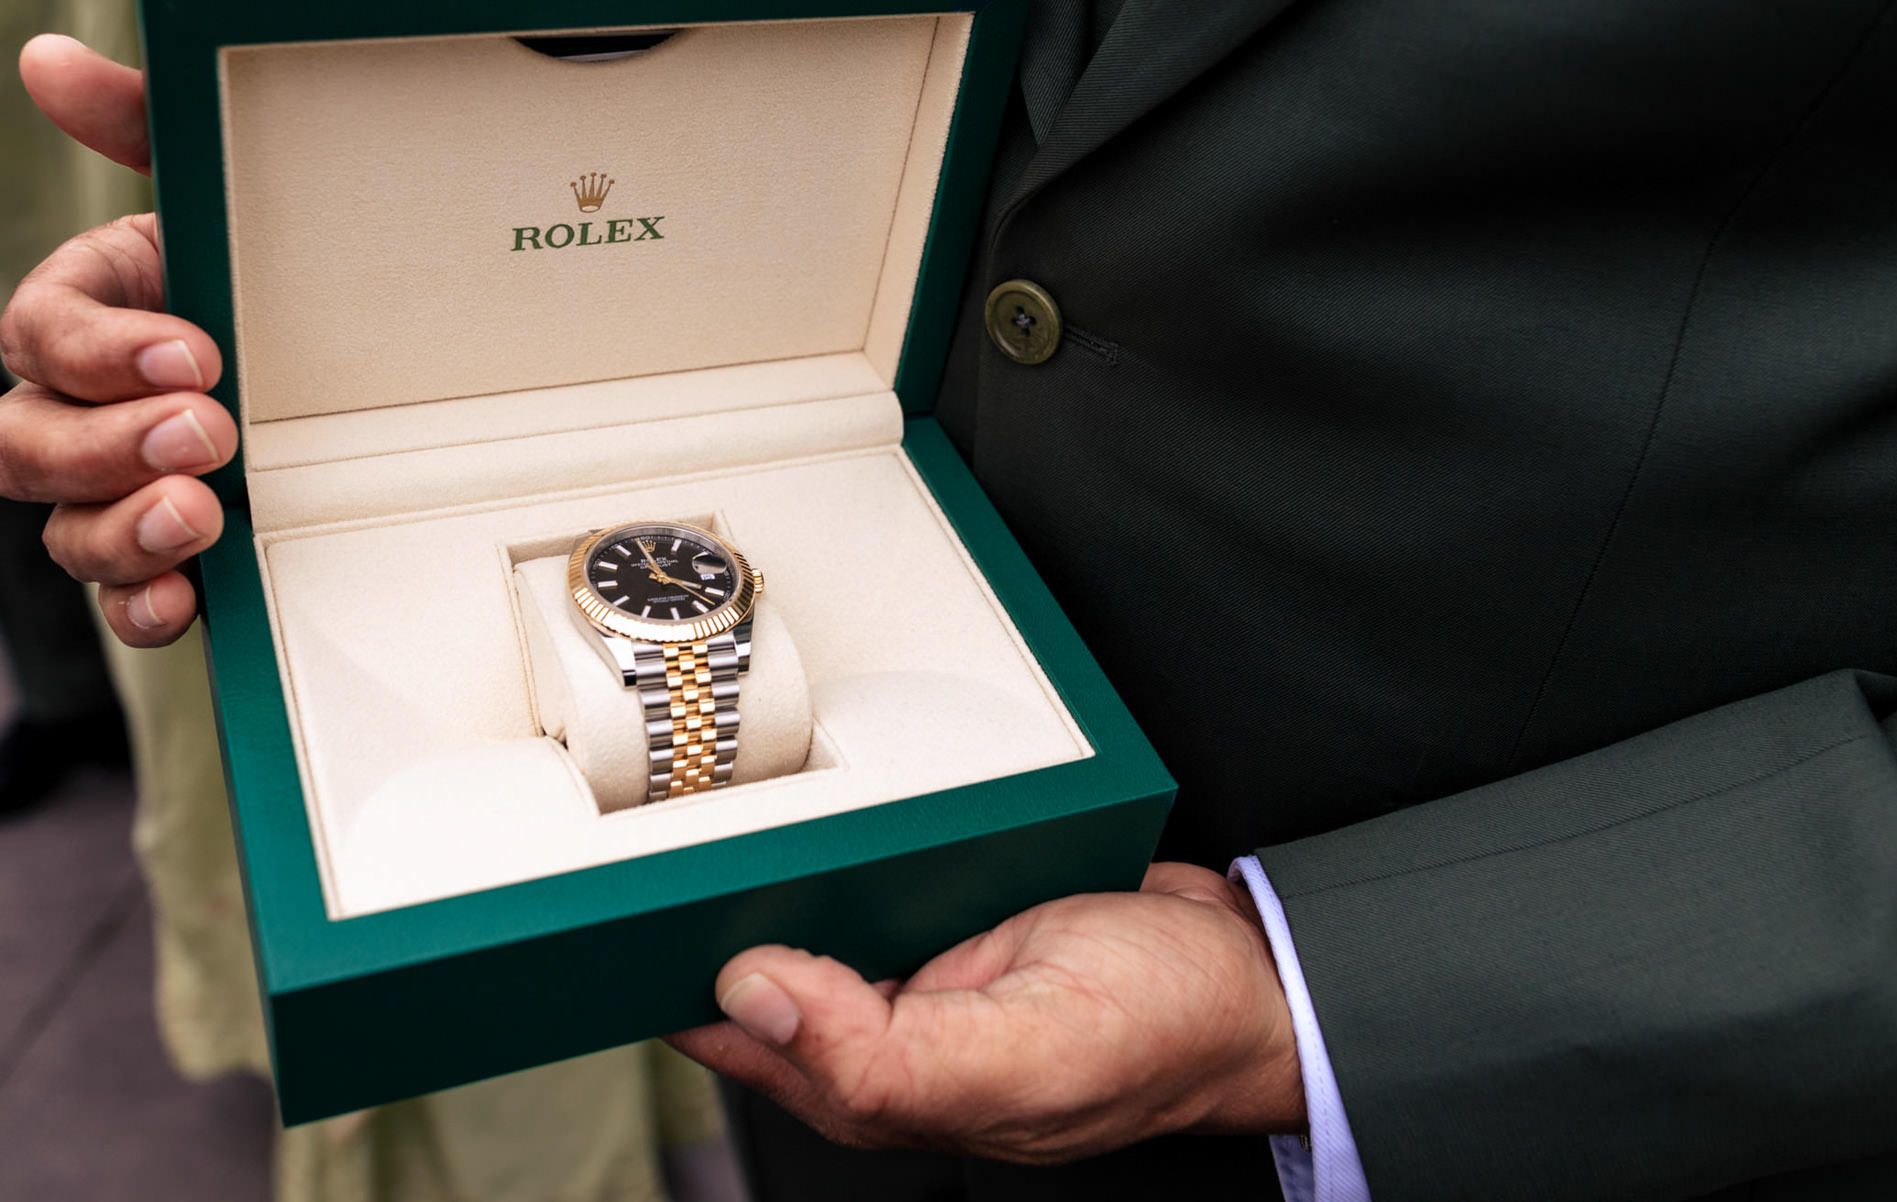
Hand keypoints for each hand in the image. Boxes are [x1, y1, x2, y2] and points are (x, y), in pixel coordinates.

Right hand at [0, 35, 236, 646]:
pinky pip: (123, 601)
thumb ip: (143, 121)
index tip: (197, 353)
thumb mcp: (227, 187)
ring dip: (122, 531)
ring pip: (65, 529)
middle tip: (207, 434)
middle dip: (105, 446)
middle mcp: (86, 407)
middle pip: (24, 444)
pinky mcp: (172, 557)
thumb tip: (45, 58)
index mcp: (93, 311)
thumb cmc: (276, 261)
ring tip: (204, 516)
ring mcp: (120, 491)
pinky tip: (188, 601)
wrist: (370, 349)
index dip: (100, 350)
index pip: (41, 333)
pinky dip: (144, 607)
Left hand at [667, 862, 1304, 1162]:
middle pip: (762, 974)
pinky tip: (837, 808)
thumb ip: (884, 1052)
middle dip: (713, 912)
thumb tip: (749, 995)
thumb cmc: (1165, 1031)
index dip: (683, 977)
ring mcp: (926, 970)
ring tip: (730, 807)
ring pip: (814, 914)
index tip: (639, 905)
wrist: (1257, 977)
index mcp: (891, 1090)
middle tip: (670, 830)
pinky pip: (880, 872)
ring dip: (778, 866)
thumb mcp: (1028, 1052)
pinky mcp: (958, 909)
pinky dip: (852, 840)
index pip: (744, 1038)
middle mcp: (895, 1036)